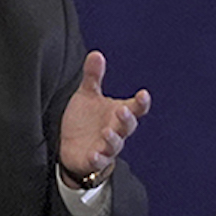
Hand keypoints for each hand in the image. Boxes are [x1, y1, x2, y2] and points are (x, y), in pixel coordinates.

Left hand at [56, 50, 150, 182]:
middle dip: (127, 119)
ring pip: (115, 145)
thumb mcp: (87, 96)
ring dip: (113, 138)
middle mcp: (115, 130)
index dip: (141, 103)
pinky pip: (98, 161)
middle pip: (127, 126)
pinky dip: (97, 158)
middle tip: (123, 110)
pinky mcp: (93, 160)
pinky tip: (94, 154)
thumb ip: (93, 77)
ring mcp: (105, 147)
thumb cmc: (85, 121)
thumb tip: (96, 54)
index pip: (135, 108)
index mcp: (117, 114)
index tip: (143, 94)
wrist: (72, 148)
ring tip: (107, 131)